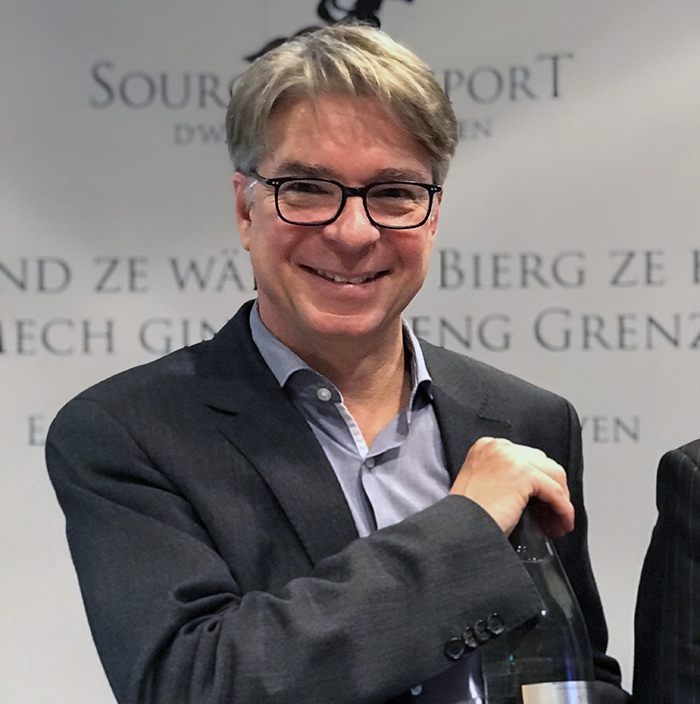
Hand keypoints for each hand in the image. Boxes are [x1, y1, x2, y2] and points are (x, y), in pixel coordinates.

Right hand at [449, 437, 574, 536]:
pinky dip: (563, 510)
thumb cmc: (467, 516)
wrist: (458, 529)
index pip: (525, 458)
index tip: (543, 503)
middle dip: (552, 489)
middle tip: (552, 515)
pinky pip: (555, 492)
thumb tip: (533, 490)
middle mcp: (498, 446)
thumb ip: (502, 476)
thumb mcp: (481, 484)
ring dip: (561, 500)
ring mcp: (512, 458)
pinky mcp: (524, 474)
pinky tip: (561, 524)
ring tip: (558, 522)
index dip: (539, 482)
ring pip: (554, 474)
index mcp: (486, 446)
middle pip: (542, 463)